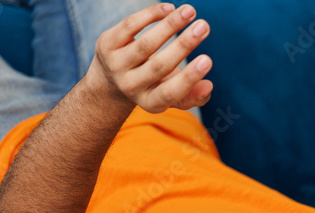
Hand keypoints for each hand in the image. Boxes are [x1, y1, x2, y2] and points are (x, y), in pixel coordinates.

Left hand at [85, 3, 212, 113]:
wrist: (112, 78)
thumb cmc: (154, 84)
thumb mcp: (173, 95)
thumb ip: (194, 95)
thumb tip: (208, 86)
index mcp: (150, 102)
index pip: (170, 92)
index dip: (189, 78)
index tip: (208, 60)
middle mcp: (130, 87)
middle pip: (159, 66)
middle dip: (184, 45)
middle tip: (204, 27)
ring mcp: (116, 66)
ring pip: (145, 44)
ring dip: (170, 25)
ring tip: (190, 11)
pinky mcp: (106, 44)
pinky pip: (130, 26)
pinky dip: (151, 15)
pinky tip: (170, 8)